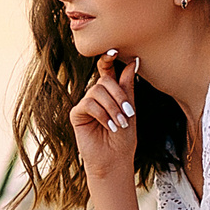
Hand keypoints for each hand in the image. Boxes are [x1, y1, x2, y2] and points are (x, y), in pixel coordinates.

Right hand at [70, 52, 140, 186]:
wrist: (114, 159)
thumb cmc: (124, 137)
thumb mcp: (130, 109)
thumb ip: (128, 86)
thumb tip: (133, 61)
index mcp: (110, 92)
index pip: (106, 70)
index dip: (107, 58)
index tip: (114, 50)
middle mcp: (96, 96)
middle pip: (104, 81)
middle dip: (119, 96)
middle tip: (129, 114)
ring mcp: (85, 104)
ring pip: (97, 91)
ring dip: (112, 107)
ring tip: (120, 123)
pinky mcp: (77, 114)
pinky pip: (88, 104)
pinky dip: (102, 114)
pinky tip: (109, 126)